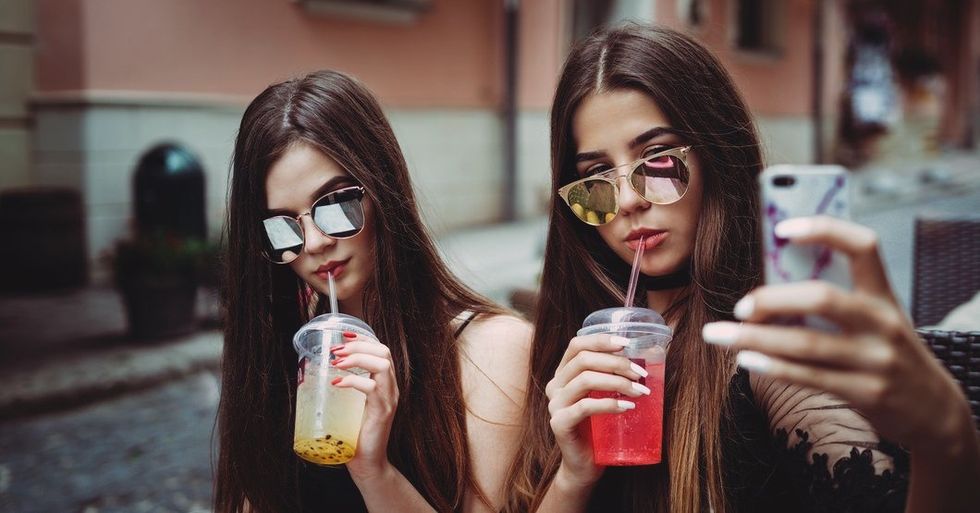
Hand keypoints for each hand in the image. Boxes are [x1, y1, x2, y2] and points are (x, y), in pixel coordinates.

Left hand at [329, 332, 398, 479]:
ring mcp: (388, 399)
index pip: (381, 350)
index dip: (363, 338)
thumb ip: (346, 387)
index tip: (343, 334)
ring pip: (382, 365)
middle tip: (336, 350)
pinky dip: (353, 380)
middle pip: (384, 352)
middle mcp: (391, 387)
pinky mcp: (382, 411)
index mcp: (385, 383)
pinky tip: (338, 382)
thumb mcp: (352, 404)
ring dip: (357, 359)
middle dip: (358, 345)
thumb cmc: (356, 433)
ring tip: (337, 362)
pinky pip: (371, 388)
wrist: (367, 462)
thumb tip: (321, 371)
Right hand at [544, 333, 649, 488]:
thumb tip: (646, 361)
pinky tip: (626, 407)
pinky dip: (609, 404)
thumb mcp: (604, 397)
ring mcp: (555, 404)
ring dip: (617, 382)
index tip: (627, 343)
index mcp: (563, 373)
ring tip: (639, 392)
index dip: (601, 340)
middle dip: (617, 363)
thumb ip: (612, 378)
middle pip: (583, 360)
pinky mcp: (559, 423)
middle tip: (641, 375)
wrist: (585, 465)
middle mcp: (555, 385)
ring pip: (585, 380)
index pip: (577, 345)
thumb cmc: (599, 429)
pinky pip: (585, 407)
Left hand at [703, 216, 972, 450]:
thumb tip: (766, 284)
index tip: (781, 228)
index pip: (863, 246)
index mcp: (884, 294)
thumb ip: (835, 299)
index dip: (823, 230)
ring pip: (806, 343)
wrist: (933, 409)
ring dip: (754, 339)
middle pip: (821, 298)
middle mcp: (882, 322)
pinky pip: (809, 376)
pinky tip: (745, 360)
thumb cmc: (884, 351)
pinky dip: (772, 367)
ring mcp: (876, 359)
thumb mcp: (874, 318)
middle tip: (739, 307)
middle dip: (771, 300)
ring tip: (717, 335)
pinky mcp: (866, 392)